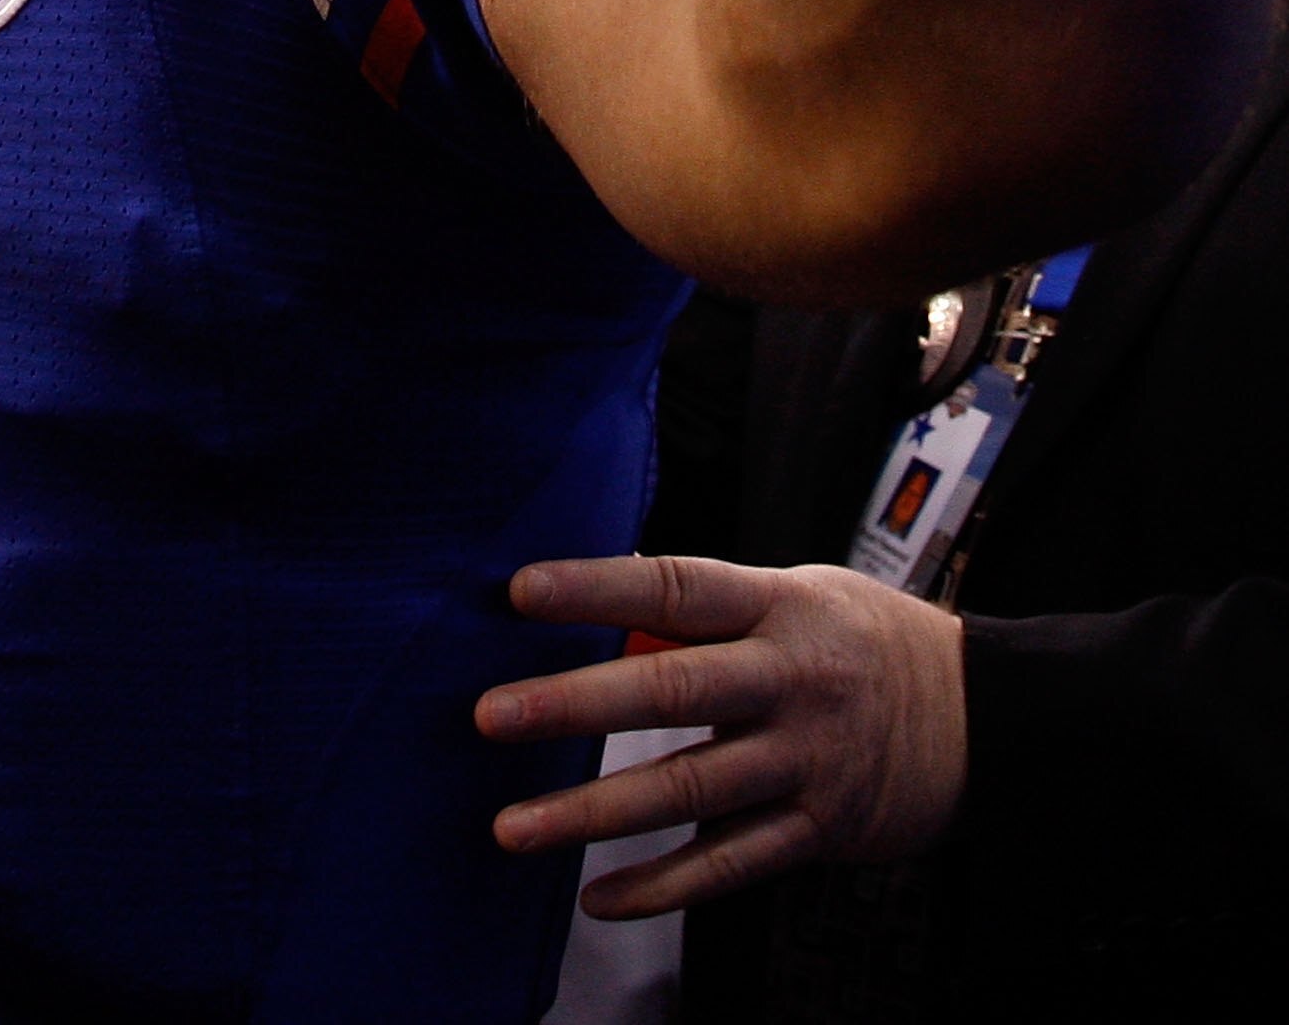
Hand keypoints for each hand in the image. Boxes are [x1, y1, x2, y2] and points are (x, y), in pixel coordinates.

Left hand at [476, 554, 966, 916]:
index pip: (676, 585)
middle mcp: (790, 681)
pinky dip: (662, 885)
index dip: (597, 586)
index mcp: (780, 606)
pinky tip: (598, 897)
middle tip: (492, 716)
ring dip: (594, 813)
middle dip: (576, 705)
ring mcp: (807, 762)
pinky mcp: (821, 832)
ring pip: (689, 789)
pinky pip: (730, 864)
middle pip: (672, 689)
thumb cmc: (867, 642)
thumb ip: (714, 607)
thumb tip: (603, 609)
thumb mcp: (802, 593)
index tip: (519, 591)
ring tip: (514, 826)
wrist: (991, 718)